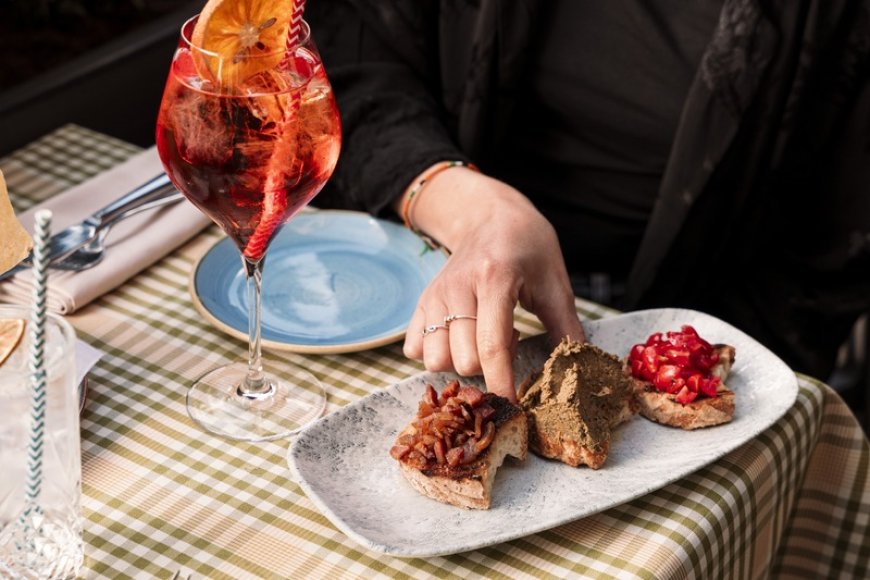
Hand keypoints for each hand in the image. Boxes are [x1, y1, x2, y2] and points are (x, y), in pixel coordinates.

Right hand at [400, 168, 585, 400]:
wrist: (489, 215)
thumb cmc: (528, 246)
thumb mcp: (555, 282)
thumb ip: (566, 327)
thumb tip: (577, 370)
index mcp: (495, 279)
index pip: (491, 345)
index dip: (501, 382)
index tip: (512, 406)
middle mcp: (458, 287)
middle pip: (463, 359)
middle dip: (488, 367)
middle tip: (509, 340)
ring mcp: (435, 294)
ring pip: (435, 358)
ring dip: (461, 362)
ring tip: (482, 338)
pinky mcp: (422, 301)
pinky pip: (415, 349)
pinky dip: (436, 355)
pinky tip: (459, 339)